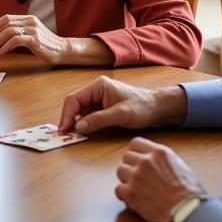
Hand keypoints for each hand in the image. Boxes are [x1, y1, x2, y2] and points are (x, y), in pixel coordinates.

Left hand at [0, 15, 67, 62]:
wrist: (61, 49)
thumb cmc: (43, 42)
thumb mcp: (25, 32)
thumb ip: (9, 27)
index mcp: (27, 18)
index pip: (6, 17)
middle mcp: (30, 21)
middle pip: (6, 24)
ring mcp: (33, 30)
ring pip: (9, 31)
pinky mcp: (35, 40)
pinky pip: (16, 40)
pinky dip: (6, 46)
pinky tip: (3, 52)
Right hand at [57, 76, 186, 133]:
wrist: (157, 108)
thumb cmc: (142, 107)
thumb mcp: (120, 114)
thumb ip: (98, 120)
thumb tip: (79, 127)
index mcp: (98, 86)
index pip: (74, 99)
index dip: (67, 114)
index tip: (64, 129)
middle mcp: (95, 90)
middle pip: (74, 104)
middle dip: (69, 118)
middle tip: (65, 134)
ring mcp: (98, 98)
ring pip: (79, 110)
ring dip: (75, 122)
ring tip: (72, 135)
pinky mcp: (101, 106)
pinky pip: (87, 114)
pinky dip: (83, 123)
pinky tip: (82, 131)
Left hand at [114, 136, 204, 221]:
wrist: (187, 211)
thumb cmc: (189, 192)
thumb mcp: (179, 165)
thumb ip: (162, 159)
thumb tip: (152, 158)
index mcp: (159, 152)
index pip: (135, 143)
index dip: (135, 152)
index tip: (137, 159)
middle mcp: (146, 161)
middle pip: (126, 156)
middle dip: (131, 166)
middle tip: (140, 177)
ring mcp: (136, 176)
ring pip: (120, 171)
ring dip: (127, 180)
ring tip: (138, 189)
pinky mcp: (131, 193)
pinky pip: (118, 189)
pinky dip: (124, 195)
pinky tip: (134, 199)